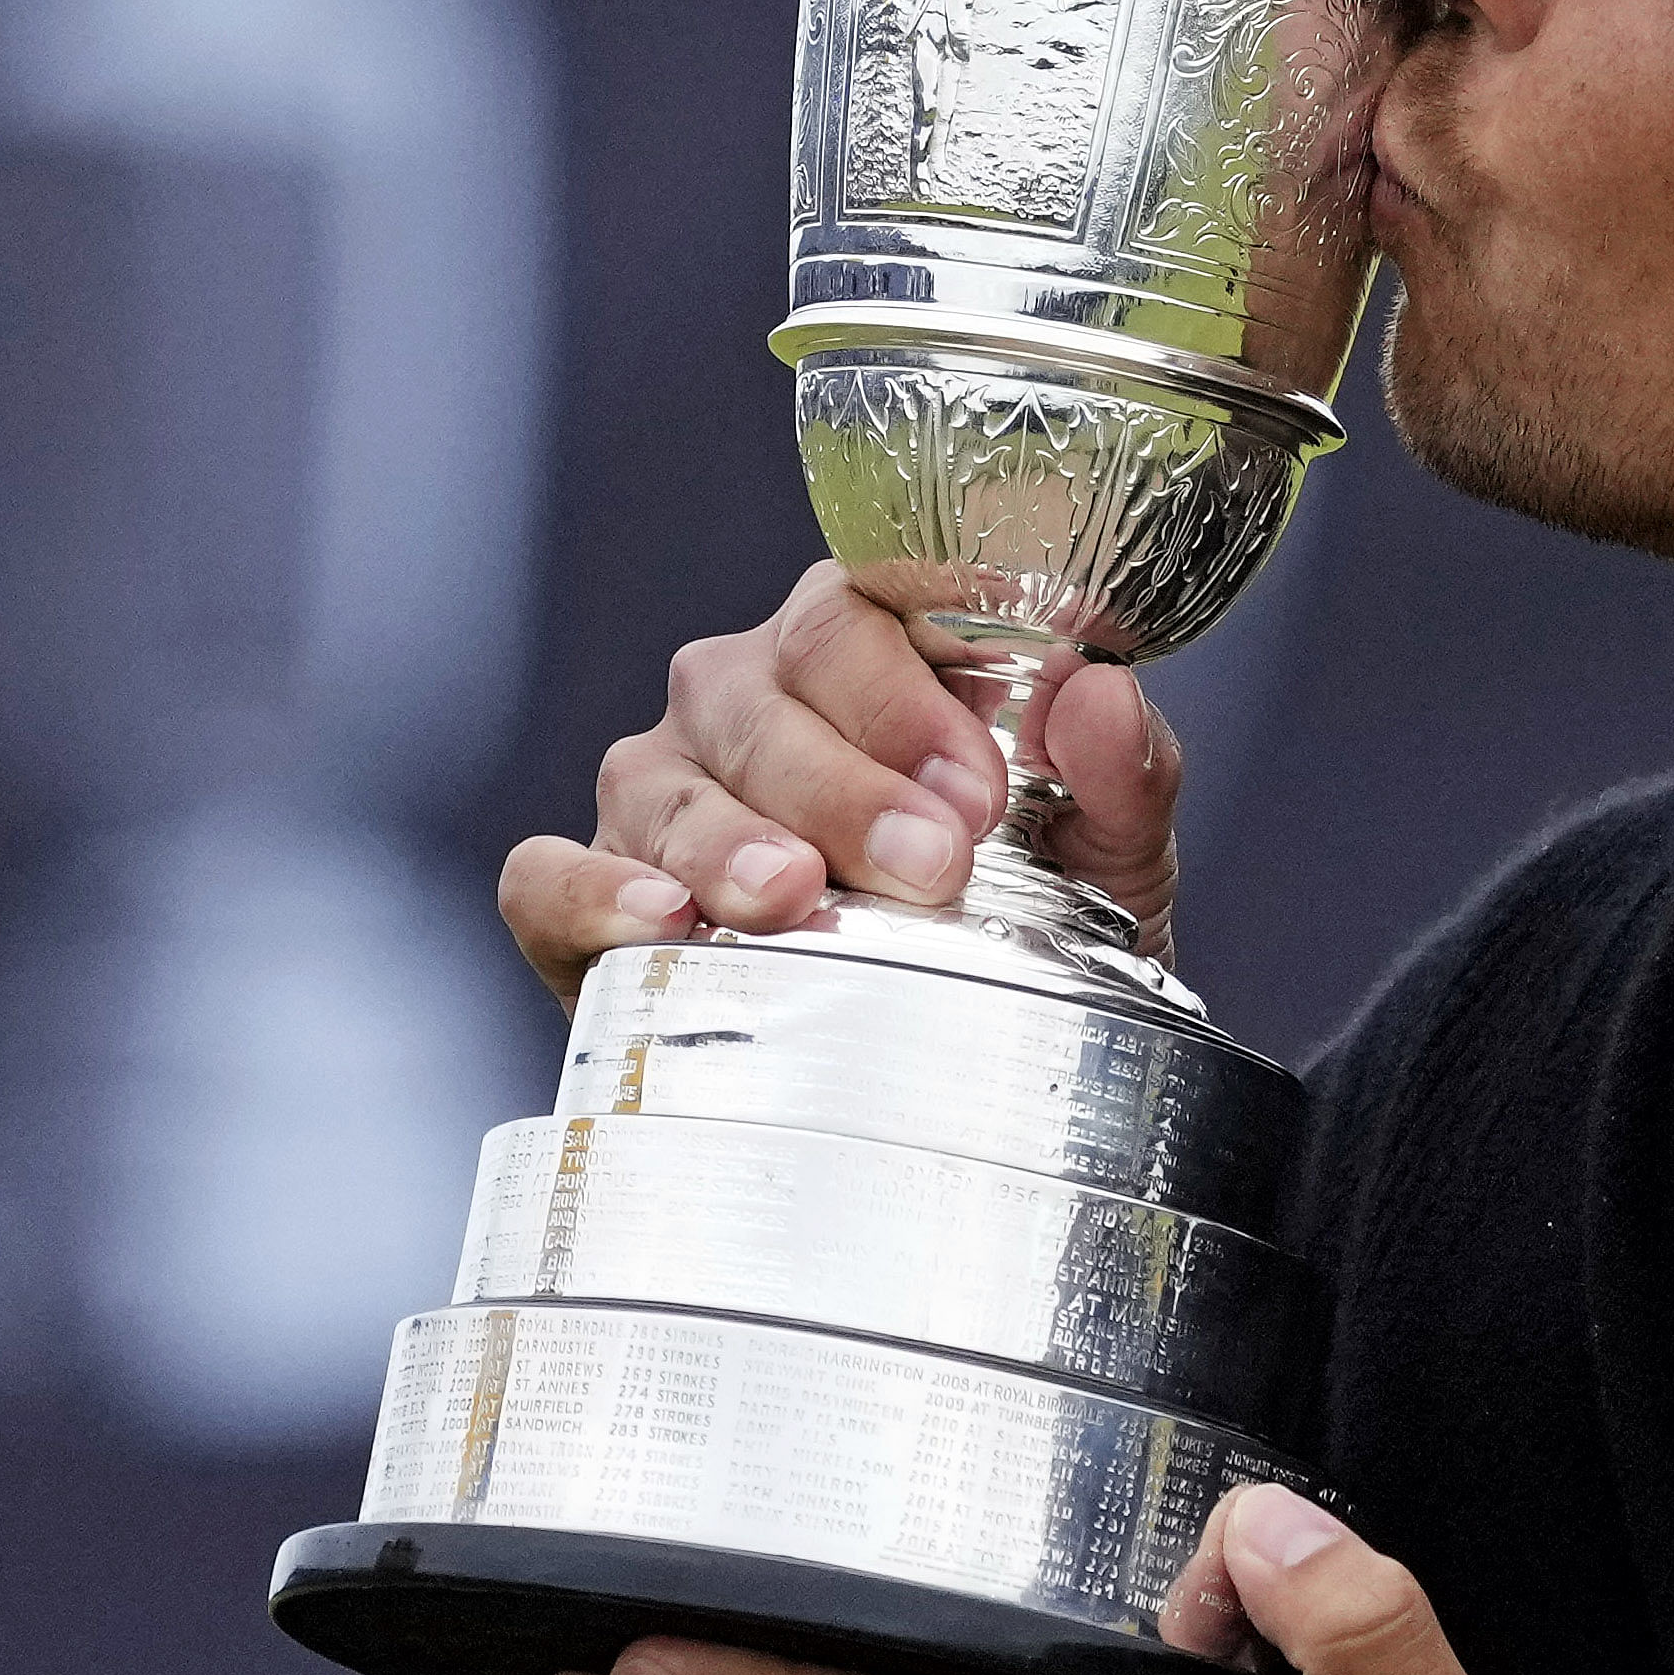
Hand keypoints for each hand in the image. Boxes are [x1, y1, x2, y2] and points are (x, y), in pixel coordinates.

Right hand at [494, 562, 1187, 1011]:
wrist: (968, 1064)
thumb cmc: (1030, 916)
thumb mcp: (1111, 854)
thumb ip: (1124, 771)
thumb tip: (1101, 695)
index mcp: (866, 651)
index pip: (856, 611)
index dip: (907, 690)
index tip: (978, 785)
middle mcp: (746, 700)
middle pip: (758, 695)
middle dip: (842, 782)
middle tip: (927, 863)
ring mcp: (659, 791)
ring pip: (659, 779)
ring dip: (727, 840)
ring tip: (794, 897)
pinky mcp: (588, 893)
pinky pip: (548, 874)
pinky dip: (592, 893)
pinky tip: (661, 921)